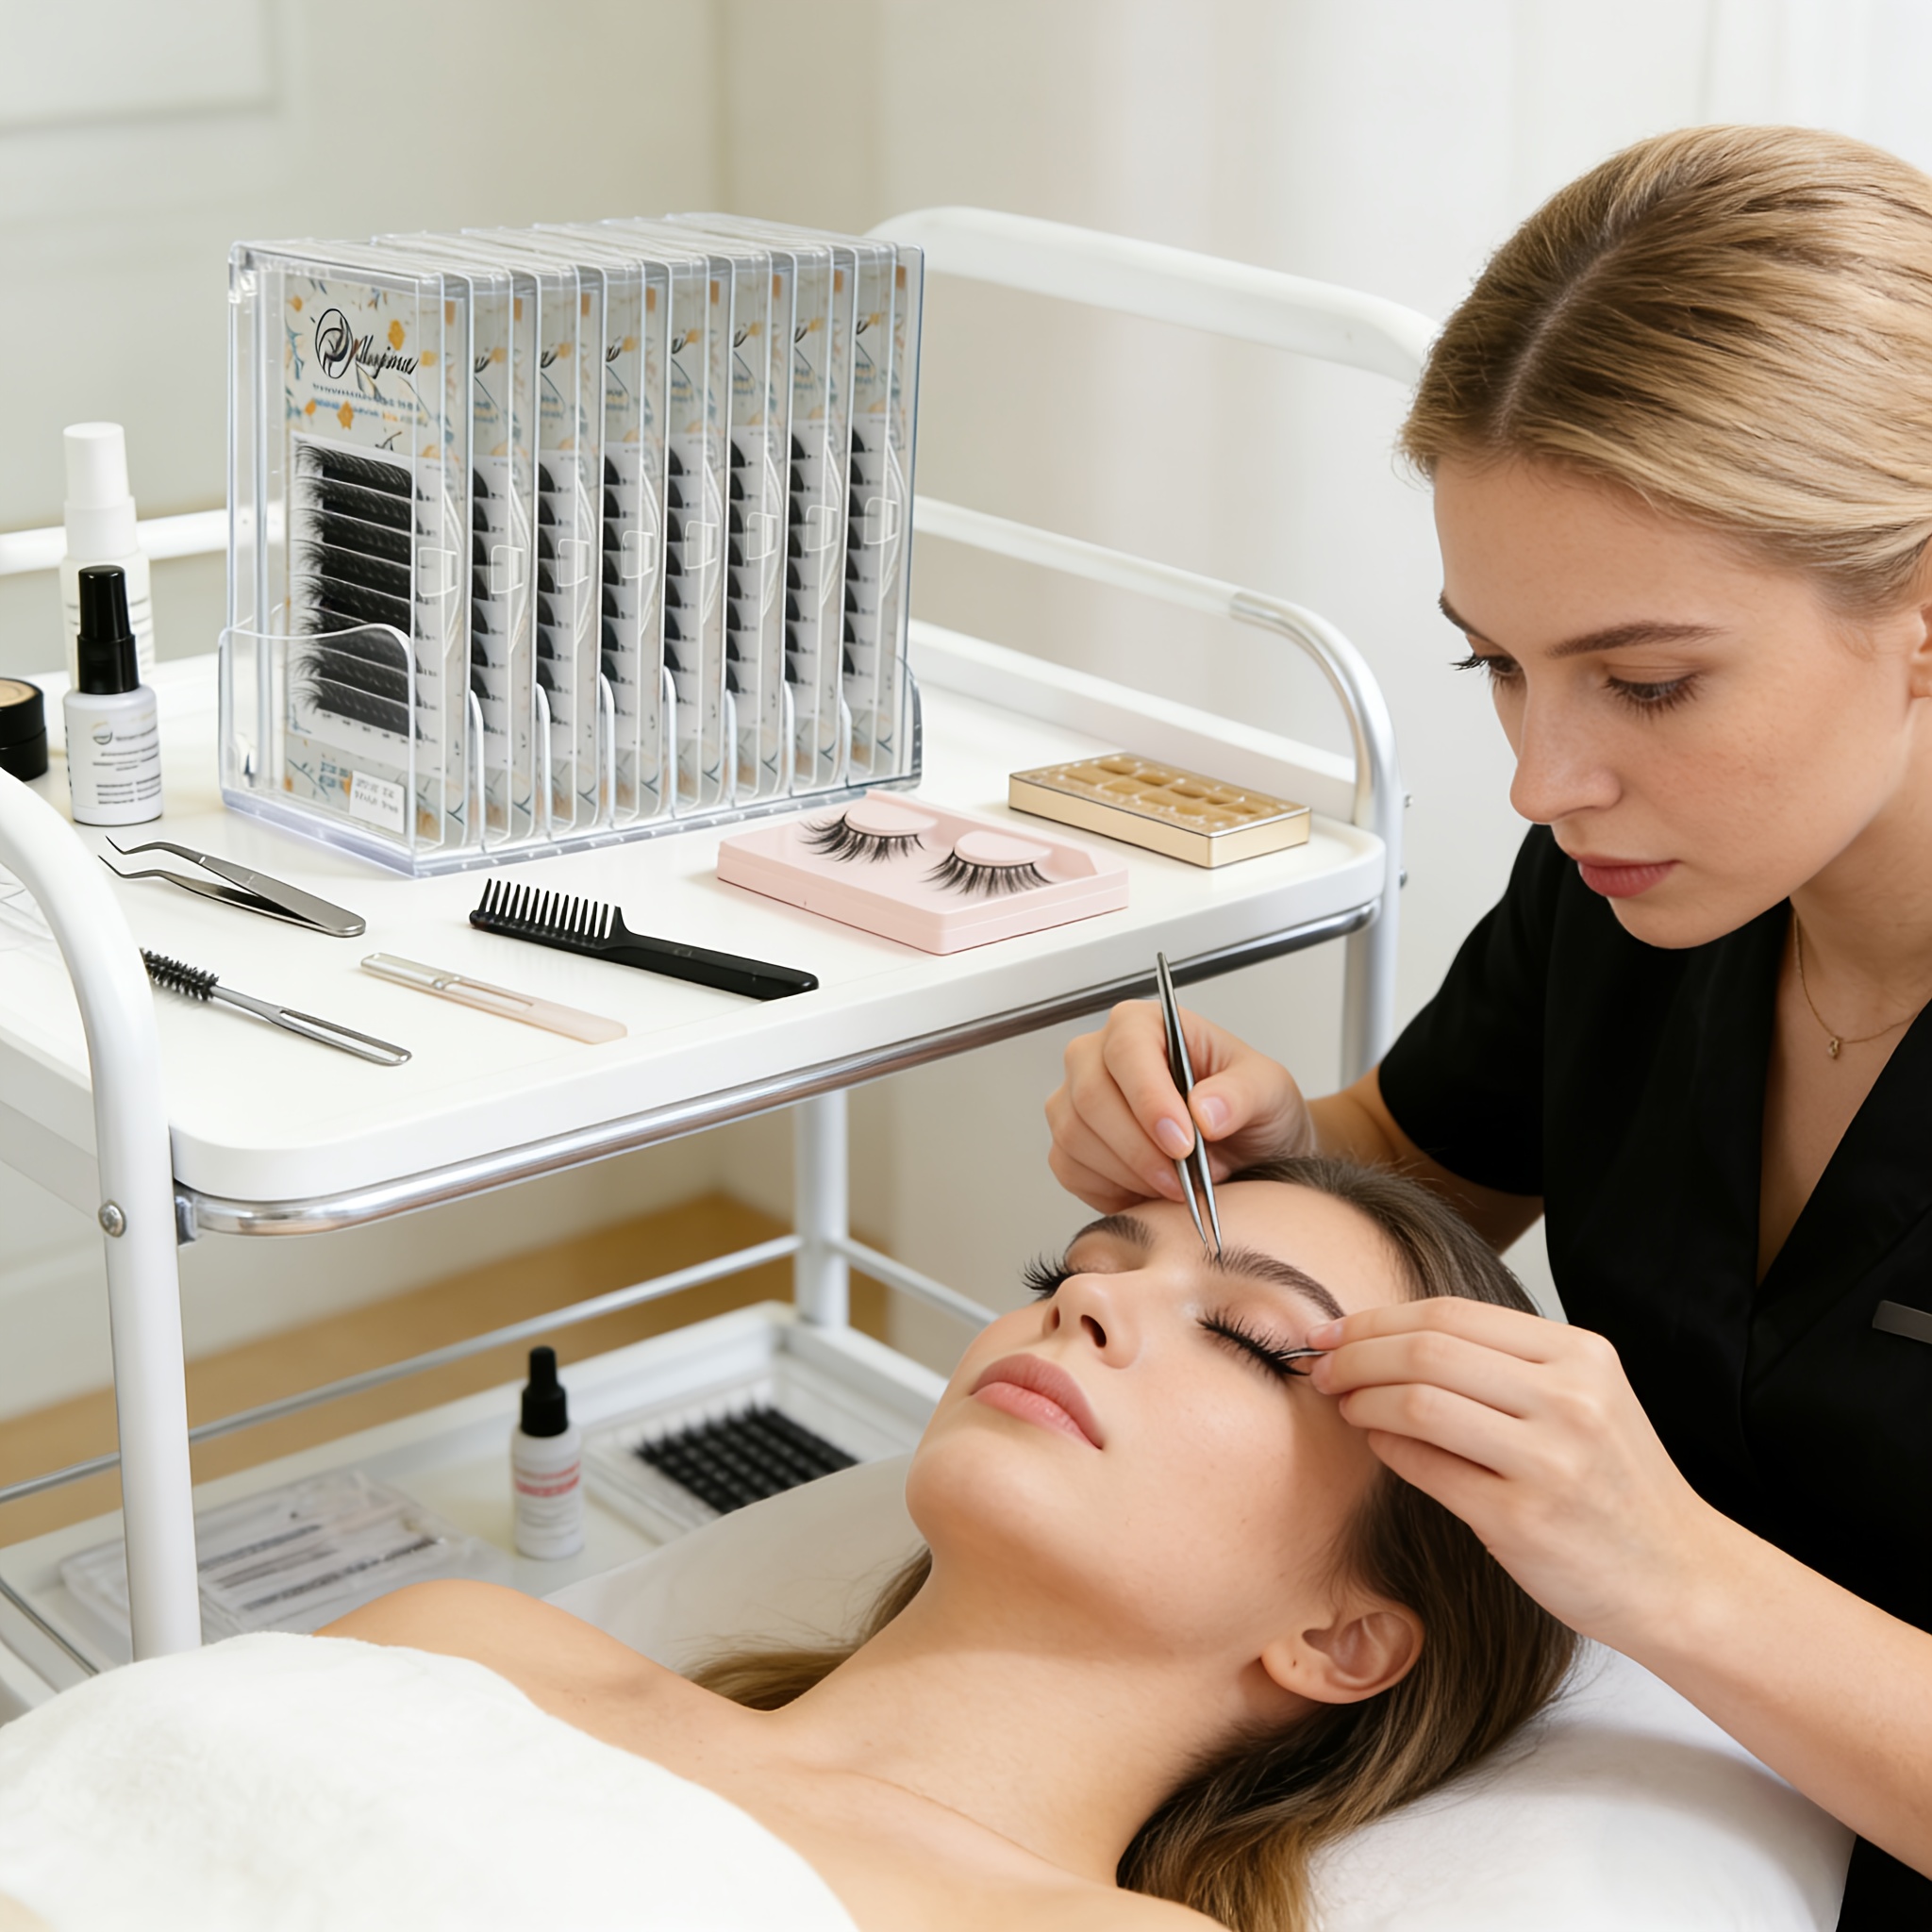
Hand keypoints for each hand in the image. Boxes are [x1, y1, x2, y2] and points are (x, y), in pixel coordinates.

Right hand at [1045, 1000, 1313, 1211]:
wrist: (1243, 1151)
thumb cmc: (1247, 1108)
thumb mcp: (1268, 1091)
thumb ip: (1242, 1094)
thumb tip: (1204, 1109)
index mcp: (1145, 1024)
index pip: (1128, 1048)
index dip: (1149, 1098)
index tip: (1183, 1142)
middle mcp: (1099, 1055)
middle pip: (1092, 1096)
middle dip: (1140, 1149)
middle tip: (1185, 1178)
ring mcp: (1075, 1099)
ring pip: (1076, 1137)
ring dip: (1130, 1174)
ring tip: (1178, 1185)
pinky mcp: (1068, 1143)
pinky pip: (1070, 1169)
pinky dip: (1112, 1190)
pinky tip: (1150, 1189)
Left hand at [1306, 1298, 1718, 1644]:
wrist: (1684, 1578)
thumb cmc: (1616, 1486)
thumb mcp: (1584, 1400)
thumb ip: (1504, 1365)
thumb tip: (1387, 1338)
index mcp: (1582, 1355)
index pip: (1451, 1313)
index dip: (1378, 1318)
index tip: (1336, 1330)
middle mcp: (1569, 1400)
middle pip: (1427, 1350)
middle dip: (1356, 1354)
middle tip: (1322, 1366)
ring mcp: (1548, 1461)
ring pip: (1417, 1403)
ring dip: (1362, 1400)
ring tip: (1344, 1404)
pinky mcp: (1522, 1521)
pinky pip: (1425, 1467)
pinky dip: (1386, 1447)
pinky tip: (1377, 1443)